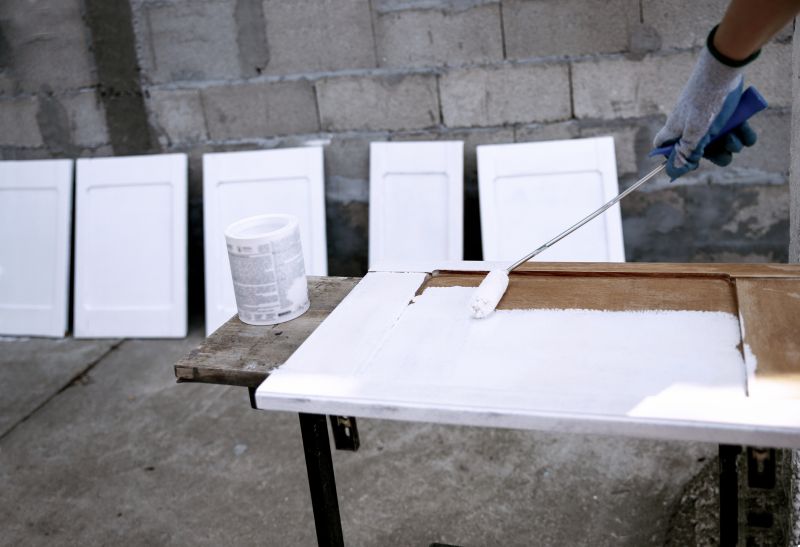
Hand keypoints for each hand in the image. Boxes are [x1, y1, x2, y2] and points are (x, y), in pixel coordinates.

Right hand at [654, 47, 757, 179]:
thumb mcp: (695, 130)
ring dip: (732, 143)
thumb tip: (674, 170)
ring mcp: (710, 120)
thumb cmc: (705, 101)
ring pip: (721, 142)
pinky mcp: (727, 113)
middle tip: (723, 150)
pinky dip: (743, 133)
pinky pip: (736, 131)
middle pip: (699, 151)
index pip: (663, 145)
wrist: (723, 70)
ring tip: (735, 133)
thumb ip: (686, 151)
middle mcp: (691, 126)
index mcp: (677, 130)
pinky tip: (745, 127)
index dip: (671, 157)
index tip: (688, 162)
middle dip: (715, 154)